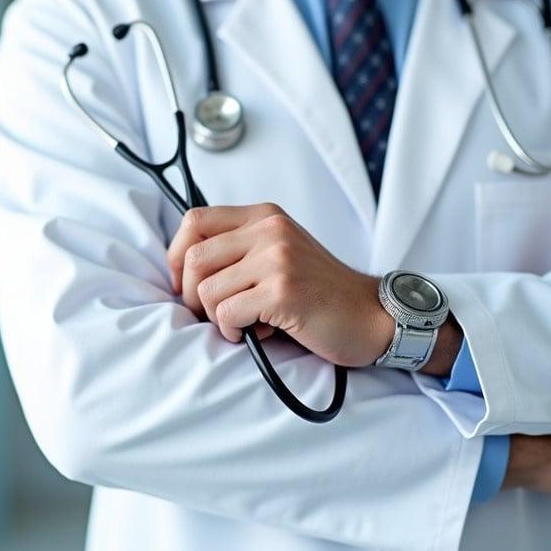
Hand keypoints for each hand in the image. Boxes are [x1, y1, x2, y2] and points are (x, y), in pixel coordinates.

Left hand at [166, 204, 393, 366]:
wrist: (373, 316)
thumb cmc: (321, 293)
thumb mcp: (279, 253)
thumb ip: (239, 249)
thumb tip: (182, 268)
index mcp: (264, 217)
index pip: (195, 220)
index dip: (177, 255)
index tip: (185, 283)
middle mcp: (270, 231)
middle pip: (194, 258)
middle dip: (192, 294)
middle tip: (213, 314)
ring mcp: (277, 259)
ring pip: (207, 290)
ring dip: (216, 317)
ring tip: (244, 323)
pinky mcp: (282, 291)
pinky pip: (227, 313)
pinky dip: (233, 331)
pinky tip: (257, 333)